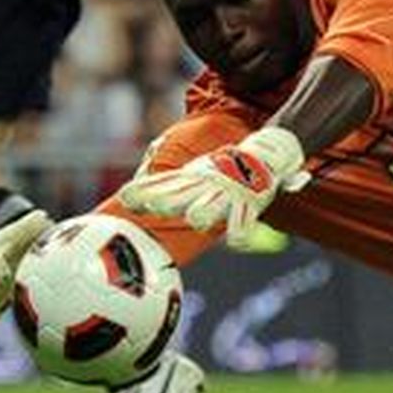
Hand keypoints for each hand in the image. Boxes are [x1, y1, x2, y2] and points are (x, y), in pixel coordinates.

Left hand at [120, 127, 310, 249]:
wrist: (266, 151)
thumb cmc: (222, 168)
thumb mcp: (194, 172)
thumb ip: (168, 186)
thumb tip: (133, 203)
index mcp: (191, 177)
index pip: (162, 183)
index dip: (145, 190)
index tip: (125, 197)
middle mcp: (207, 184)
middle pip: (183, 193)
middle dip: (168, 199)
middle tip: (154, 206)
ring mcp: (229, 192)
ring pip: (213, 203)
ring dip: (205, 210)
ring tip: (196, 218)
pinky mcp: (250, 202)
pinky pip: (244, 220)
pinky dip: (240, 230)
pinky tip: (236, 241)